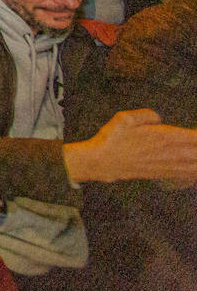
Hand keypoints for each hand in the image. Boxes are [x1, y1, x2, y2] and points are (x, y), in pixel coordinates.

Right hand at [64, 109, 196, 184]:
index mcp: (164, 137)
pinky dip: (194, 173)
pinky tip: (193, 170)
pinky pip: (187, 176)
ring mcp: (167, 165)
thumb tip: (158, 118)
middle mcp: (169, 153)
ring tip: (194, 154)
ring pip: (195, 167)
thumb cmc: (112, 139)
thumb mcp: (125, 117)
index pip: (195, 138)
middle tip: (196, 142)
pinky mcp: (162, 174)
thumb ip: (146, 115)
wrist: (102, 162)